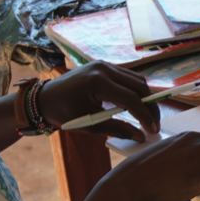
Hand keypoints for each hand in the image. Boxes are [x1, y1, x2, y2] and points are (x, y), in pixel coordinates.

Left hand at [38, 61, 159, 139]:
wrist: (45, 98)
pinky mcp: (104, 65)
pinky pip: (127, 77)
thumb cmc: (64, 113)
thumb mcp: (90, 125)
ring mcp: (104, 64)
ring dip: (145, 97)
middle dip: (150, 106)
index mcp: (97, 83)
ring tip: (146, 116)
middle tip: (154, 124)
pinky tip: (135, 105)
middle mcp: (103, 69)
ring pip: (136, 79)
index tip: (153, 130)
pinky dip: (135, 90)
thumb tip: (141, 136)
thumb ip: (117, 129)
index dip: (145, 115)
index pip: (131, 98)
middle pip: (139, 85)